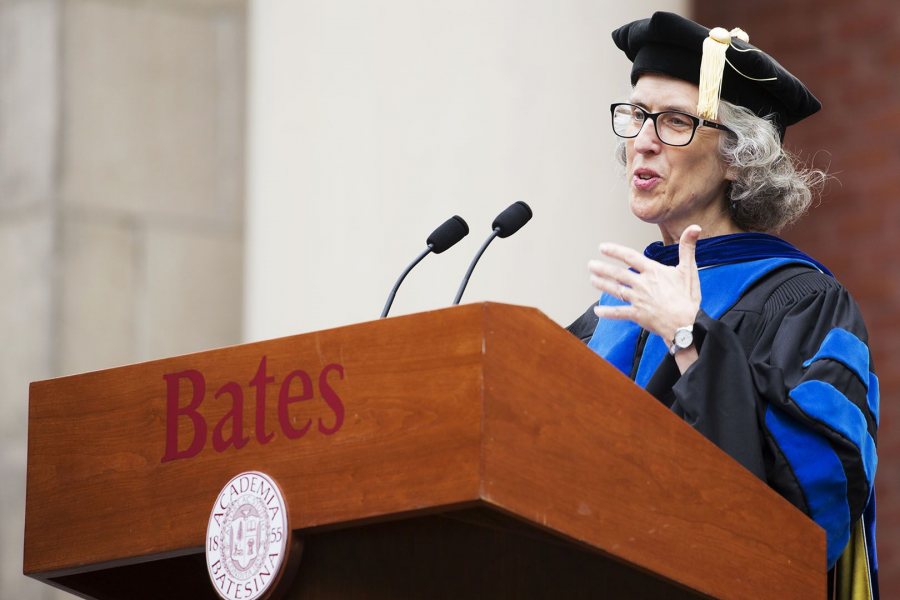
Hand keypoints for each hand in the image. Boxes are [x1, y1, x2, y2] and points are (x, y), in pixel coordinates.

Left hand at [588, 225, 701, 343]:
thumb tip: (695, 227)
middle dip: (602, 268)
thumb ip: (688, 248)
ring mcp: (638, 300)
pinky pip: (618, 313)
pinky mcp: (637, 315)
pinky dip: (607, 312)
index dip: (615, 251)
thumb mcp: (689, 270)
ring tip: (592, 279)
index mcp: (653, 272)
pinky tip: (597, 311)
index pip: (630, 257)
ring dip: (602, 284)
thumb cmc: (688, 298)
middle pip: (617, 274)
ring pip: (615, 290)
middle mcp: (642, 284)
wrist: (686, 325)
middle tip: (591, 265)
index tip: (602, 247)